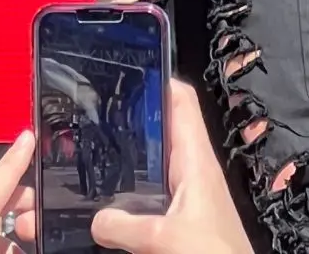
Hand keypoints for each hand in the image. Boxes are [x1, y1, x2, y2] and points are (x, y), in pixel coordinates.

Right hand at [91, 80, 252, 253]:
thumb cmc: (214, 253)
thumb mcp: (166, 238)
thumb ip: (128, 226)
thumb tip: (97, 218)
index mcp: (196, 160)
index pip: (182, 103)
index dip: (159, 82)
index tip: (129, 73)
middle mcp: (193, 171)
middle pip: (162, 132)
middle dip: (133, 122)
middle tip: (97, 116)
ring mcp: (187, 195)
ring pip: (154, 165)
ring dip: (130, 159)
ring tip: (94, 155)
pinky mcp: (181, 219)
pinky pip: (151, 196)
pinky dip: (130, 194)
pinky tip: (107, 205)